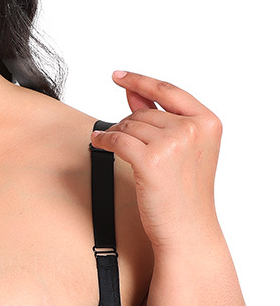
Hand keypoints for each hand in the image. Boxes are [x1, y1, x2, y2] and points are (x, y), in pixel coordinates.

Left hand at [91, 71, 222, 248]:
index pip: (169, 91)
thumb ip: (161, 118)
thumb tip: (133, 94)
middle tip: (123, 141)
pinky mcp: (151, 160)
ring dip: (116, 134)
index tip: (119, 76)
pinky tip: (98, 142)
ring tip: (113, 146)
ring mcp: (173, 143)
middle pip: (145, 112)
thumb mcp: (183, 150)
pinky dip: (103, 140)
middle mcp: (192, 129)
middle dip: (128, 124)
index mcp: (208, 122)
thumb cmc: (184, 194)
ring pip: (129, 126)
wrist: (187, 229)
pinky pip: (117, 139)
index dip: (140, 81)